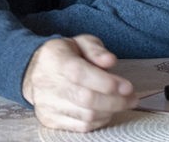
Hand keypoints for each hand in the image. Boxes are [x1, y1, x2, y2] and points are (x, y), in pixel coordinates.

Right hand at [22, 35, 137, 131]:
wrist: (35, 71)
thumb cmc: (64, 55)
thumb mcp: (80, 42)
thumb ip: (96, 50)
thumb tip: (110, 61)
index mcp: (54, 59)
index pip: (79, 73)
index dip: (105, 82)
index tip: (127, 86)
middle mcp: (47, 83)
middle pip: (85, 98)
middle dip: (115, 100)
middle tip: (132, 98)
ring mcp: (47, 104)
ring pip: (85, 115)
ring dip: (110, 111)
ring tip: (123, 103)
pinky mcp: (49, 119)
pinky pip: (80, 127)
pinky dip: (99, 121)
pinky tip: (107, 112)